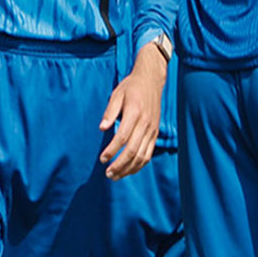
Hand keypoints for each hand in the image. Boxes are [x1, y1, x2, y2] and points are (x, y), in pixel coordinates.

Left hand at [98, 43, 167, 179]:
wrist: (152, 80)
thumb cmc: (132, 87)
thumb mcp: (117, 94)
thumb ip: (109, 112)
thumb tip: (102, 128)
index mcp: (135, 112)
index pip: (123, 137)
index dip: (112, 150)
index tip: (102, 159)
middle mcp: (145, 122)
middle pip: (133, 150)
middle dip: (119, 164)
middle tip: (107, 173)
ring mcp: (152, 129)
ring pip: (142, 155)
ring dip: (129, 168)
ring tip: (116, 176)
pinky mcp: (155, 133)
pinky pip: (149, 153)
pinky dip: (139, 164)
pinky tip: (129, 170)